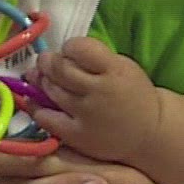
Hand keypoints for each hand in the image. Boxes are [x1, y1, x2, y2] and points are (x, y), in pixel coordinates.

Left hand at [27, 36, 161, 163]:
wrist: (148, 133)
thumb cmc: (131, 93)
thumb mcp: (121, 66)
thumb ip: (93, 57)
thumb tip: (58, 53)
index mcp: (114, 70)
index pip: (79, 48)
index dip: (70, 47)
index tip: (70, 51)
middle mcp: (99, 92)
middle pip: (60, 68)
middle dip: (48, 61)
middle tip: (47, 62)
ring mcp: (87, 115)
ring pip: (51, 90)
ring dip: (42, 81)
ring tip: (45, 79)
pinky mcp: (78, 136)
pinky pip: (47, 118)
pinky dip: (36, 106)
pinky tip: (35, 100)